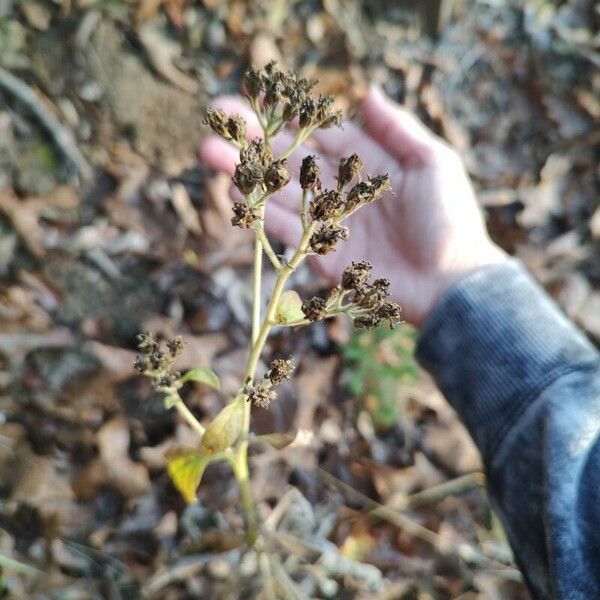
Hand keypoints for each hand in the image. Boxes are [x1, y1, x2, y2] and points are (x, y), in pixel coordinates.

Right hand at [199, 87, 505, 325]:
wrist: (450, 284)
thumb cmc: (450, 220)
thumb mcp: (433, 163)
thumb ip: (398, 128)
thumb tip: (366, 92)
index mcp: (365, 164)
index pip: (318, 135)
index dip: (287, 118)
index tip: (256, 100)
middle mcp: (340, 191)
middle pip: (289, 161)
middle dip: (254, 142)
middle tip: (216, 120)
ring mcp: (327, 224)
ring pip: (278, 193)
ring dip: (245, 173)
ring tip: (210, 151)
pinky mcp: (320, 255)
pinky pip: (283, 231)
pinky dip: (257, 212)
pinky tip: (233, 192)